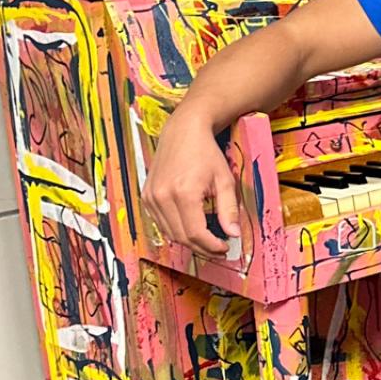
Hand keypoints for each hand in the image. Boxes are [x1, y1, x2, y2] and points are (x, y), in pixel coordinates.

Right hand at [141, 113, 238, 255]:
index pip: (196, 233)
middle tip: (218, 248)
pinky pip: (161, 223)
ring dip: (189, 241)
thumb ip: (229, 209)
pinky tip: (191, 226)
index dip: (211, 246)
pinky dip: (176, 230)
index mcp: (183, 193)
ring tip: (207, 239)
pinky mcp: (146, 197)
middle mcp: (162, 197)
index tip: (224, 248)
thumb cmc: (206, 153)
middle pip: (182, 237)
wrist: (183, 132)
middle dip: (202, 247)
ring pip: (170, 233)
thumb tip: (234, 234)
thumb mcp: (224, 180)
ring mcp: (151, 197)